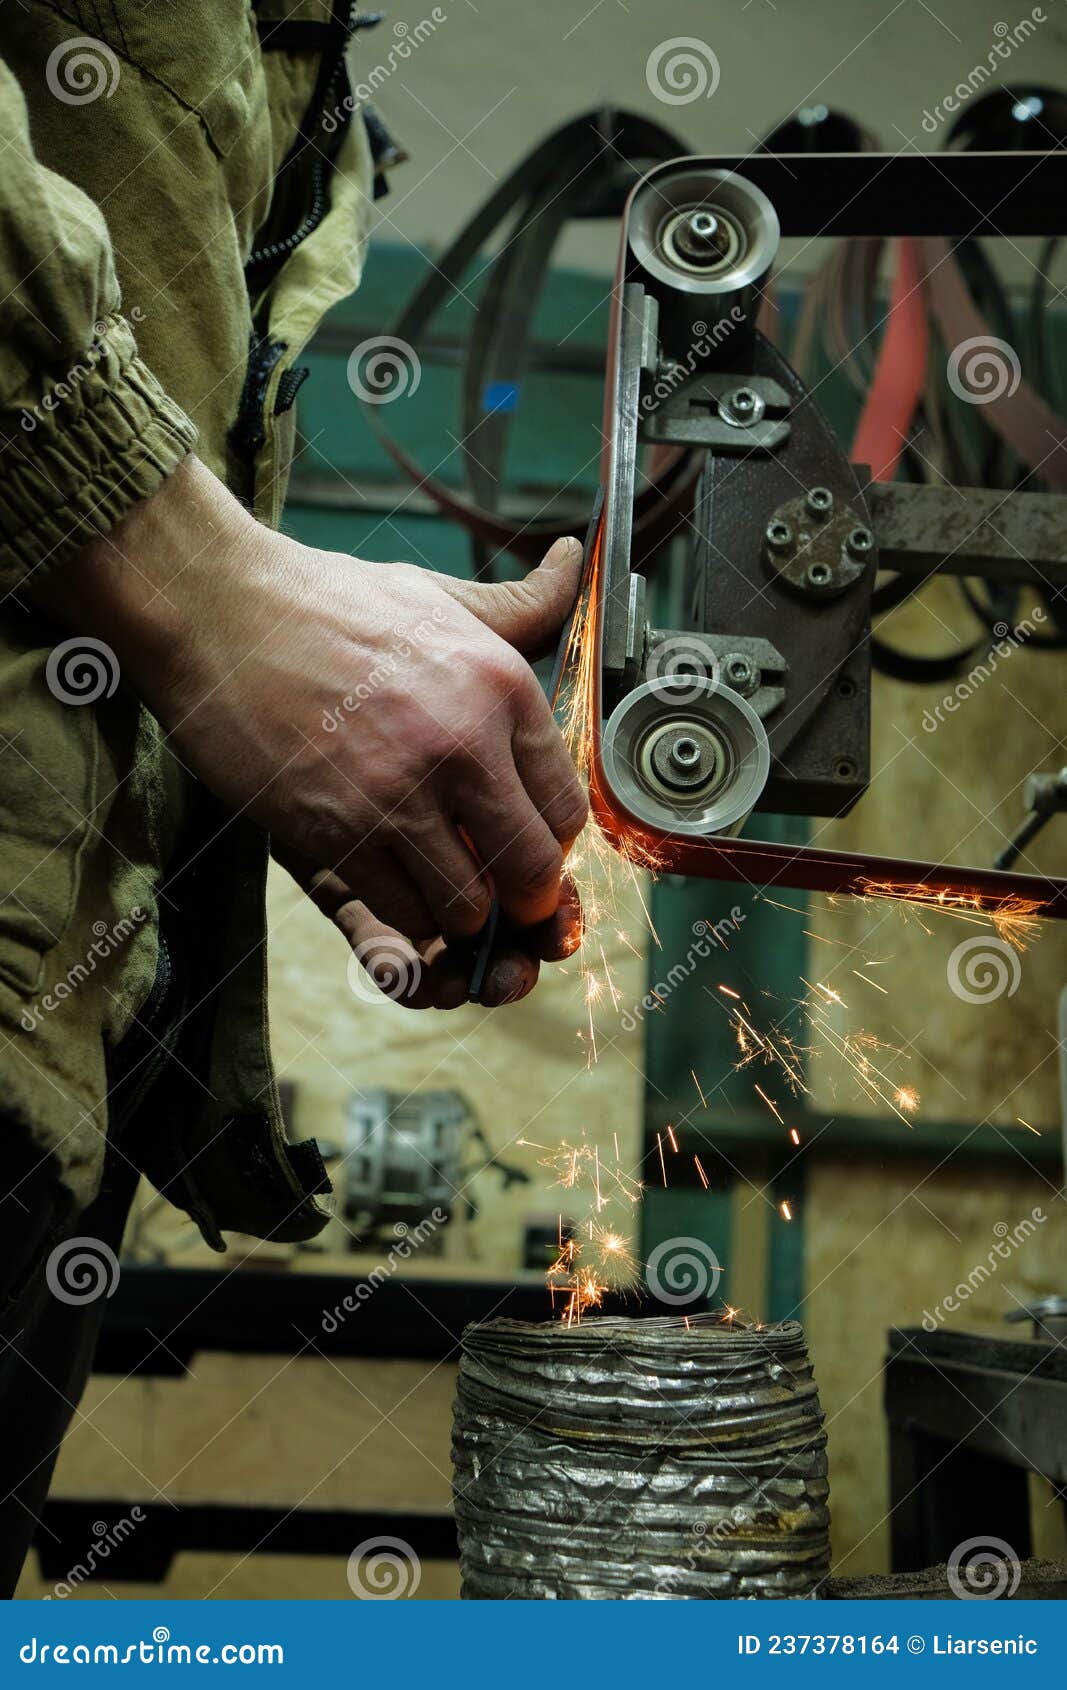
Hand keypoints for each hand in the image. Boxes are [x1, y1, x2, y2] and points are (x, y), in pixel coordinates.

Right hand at [49, 457, 588, 997]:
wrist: (217, 611)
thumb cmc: (326, 604)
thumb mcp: (438, 594)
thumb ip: (519, 603)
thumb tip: (573, 559)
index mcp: (501, 686)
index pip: (568, 807)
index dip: (552, 840)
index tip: (526, 841)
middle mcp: (464, 744)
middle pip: (533, 871)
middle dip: (523, 900)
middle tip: (500, 895)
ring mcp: (398, 794)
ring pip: (468, 908)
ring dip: (460, 915)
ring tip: (441, 889)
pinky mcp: (336, 832)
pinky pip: (400, 914)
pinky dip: (403, 918)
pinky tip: (391, 883)